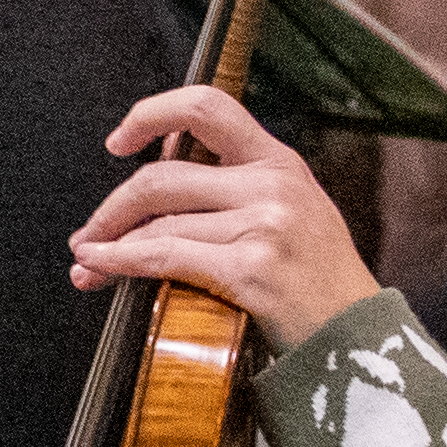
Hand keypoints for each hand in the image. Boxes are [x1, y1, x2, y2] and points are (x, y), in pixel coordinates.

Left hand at [75, 84, 377, 352]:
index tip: (118, 140)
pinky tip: (101, 269)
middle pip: (162, 177)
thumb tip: (160, 173)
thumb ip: (239, 186)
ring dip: (109, 245)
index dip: (151, 114)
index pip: (207, 106)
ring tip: (87, 261)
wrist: (358, 339)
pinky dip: (120, 263)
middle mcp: (272, 184)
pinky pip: (164, 257)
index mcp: (279, 161)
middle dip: (112, 207)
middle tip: (88, 231)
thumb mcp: (294, 211)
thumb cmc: (320, 282)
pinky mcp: (250, 268)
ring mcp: (263, 225)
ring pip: (158, 224)